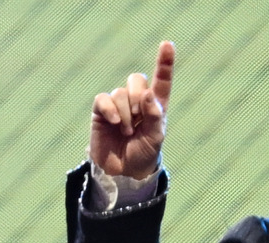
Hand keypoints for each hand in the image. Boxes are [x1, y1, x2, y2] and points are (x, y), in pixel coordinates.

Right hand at [89, 41, 174, 179]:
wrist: (123, 171)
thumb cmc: (144, 154)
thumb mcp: (155, 139)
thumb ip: (154, 116)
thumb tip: (148, 94)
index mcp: (155, 106)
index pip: (161, 80)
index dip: (164, 62)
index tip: (167, 44)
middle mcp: (137, 101)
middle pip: (137, 80)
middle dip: (139, 98)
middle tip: (140, 119)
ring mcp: (118, 105)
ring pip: (121, 92)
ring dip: (126, 113)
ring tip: (128, 132)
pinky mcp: (101, 111)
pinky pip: (103, 99)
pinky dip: (110, 109)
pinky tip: (115, 123)